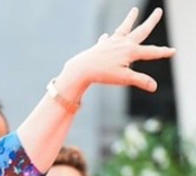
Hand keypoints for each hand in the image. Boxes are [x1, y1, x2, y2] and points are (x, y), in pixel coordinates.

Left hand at [57, 7, 174, 98]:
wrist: (80, 69)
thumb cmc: (102, 74)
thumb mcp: (124, 78)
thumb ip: (140, 80)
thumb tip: (154, 87)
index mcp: (131, 51)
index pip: (151, 52)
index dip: (163, 52)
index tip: (173, 51)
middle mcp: (123, 43)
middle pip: (141, 30)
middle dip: (151, 21)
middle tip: (159, 11)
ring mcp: (111, 43)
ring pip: (124, 28)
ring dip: (130, 19)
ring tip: (134, 10)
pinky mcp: (101, 45)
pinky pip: (107, 39)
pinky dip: (108, 37)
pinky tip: (107, 36)